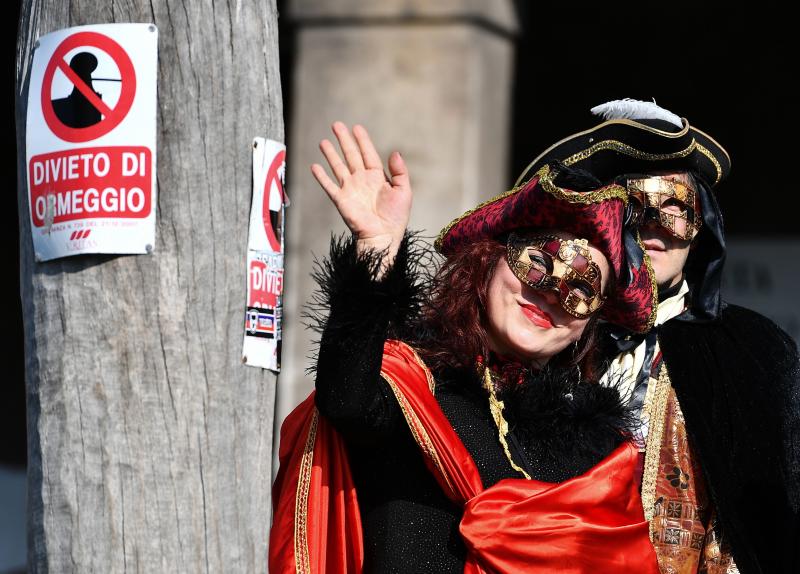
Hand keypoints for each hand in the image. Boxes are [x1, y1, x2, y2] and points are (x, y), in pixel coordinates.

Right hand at [311, 122, 411, 267]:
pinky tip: (314, 166)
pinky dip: (321, 177)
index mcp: (378, 177)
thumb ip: (400, 172)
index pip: (368, 154)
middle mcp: (362, 180)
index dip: (362, 140)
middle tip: (336, 125)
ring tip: (323, 141)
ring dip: (331, 154)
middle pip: (351, 155)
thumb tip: (394, 152)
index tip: (356, 127)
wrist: (382, 237)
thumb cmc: (395, 218)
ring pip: (338, 167)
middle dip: (344, 140)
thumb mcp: (404, 191)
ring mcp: (350, 189)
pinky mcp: (341, 200)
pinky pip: (329, 185)